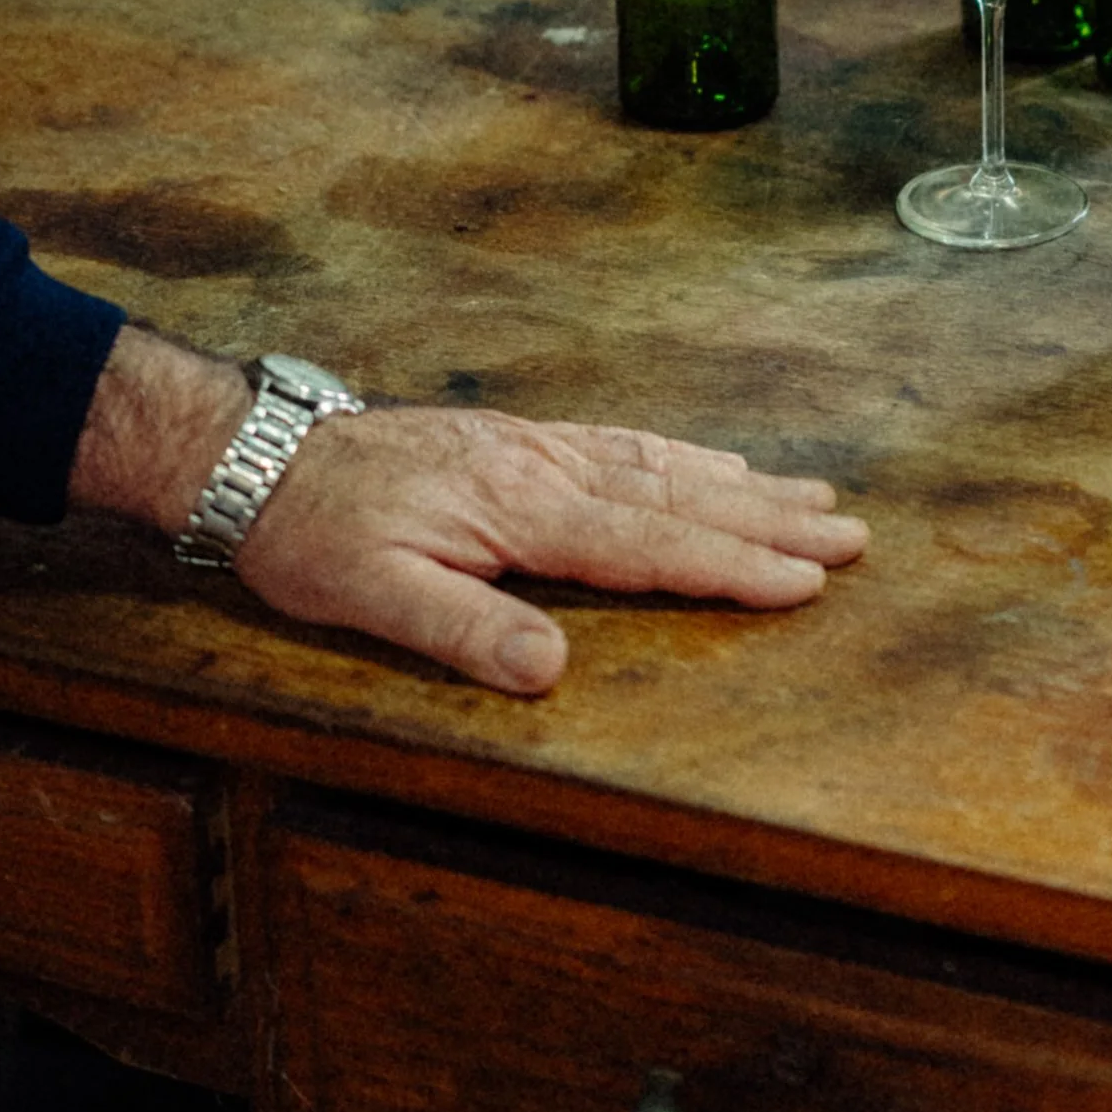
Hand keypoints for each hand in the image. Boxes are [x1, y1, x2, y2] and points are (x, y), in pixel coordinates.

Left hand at [68, 326, 865, 693]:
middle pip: (677, 498)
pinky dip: (686, 456)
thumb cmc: (312, 531)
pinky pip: (626, 444)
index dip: (732, 565)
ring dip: (743, 486)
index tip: (807, 580)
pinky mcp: (520, 441)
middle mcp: (545, 469)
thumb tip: (553, 670)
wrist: (259, 452)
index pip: (649, 545)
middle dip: (770, 521)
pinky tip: (716, 465)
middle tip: (853, 534)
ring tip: (814, 497)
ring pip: (662, 465)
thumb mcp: (370, 595)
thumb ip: (465, 629)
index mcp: (522, 510)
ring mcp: (537, 448)